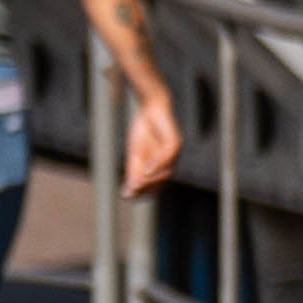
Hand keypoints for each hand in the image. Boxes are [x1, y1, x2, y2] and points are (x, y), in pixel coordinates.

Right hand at [120, 82, 181, 200]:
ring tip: (138, 184)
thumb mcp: (135, 154)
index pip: (156, 185)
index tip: (130, 195)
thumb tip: (126, 193)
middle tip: (133, 191)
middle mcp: (171, 161)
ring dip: (152, 180)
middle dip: (147, 188)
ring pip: (166, 172)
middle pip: (162, 181)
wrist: (150, 108)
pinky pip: (167, 157)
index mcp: (163, 166)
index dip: (144, 192)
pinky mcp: (175, 141)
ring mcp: (175, 152)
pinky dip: (156, 165)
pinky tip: (146, 170)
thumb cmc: (143, 131)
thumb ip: (133, 172)